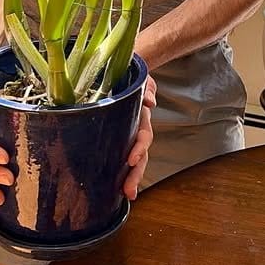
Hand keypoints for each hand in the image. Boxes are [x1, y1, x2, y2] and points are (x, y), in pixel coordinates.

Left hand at [123, 75, 156, 200]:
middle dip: (136, 174)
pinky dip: (122, 171)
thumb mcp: (143, 77)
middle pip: (140, 155)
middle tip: (129, 191)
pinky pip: (120, 155)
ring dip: (132, 177)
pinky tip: (114, 187)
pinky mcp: (118, 136)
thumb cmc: (132, 75)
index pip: (143, 136)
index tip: (131, 160)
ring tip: (127, 194)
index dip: (139, 148)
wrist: (124, 70)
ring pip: (134, 160)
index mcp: (141, 117)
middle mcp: (137, 128)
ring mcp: (129, 133)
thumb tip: (150, 102)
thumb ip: (148, 87)